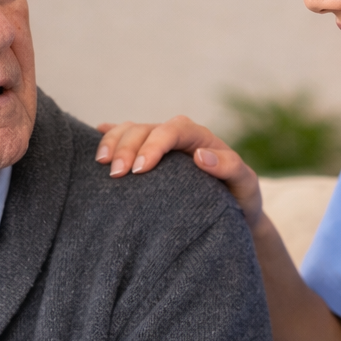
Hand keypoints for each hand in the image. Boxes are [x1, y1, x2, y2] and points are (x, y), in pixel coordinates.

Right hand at [95, 118, 264, 227]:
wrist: (234, 212)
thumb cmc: (240, 199)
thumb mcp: (245, 186)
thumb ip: (231, 168)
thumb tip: (202, 156)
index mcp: (201, 138)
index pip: (173, 130)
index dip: (153, 146)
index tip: (140, 170)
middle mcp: (178, 136)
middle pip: (146, 128)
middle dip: (127, 147)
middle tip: (115, 174)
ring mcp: (160, 144)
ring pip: (131, 129)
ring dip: (113, 142)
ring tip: (101, 163)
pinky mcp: (148, 155)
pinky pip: (125, 138)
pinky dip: (110, 135)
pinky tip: (95, 135)